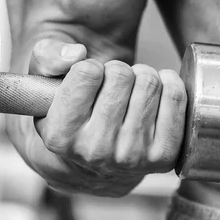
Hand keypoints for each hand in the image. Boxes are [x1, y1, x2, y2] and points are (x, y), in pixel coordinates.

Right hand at [7, 39, 187, 196]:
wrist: (92, 165)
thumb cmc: (69, 115)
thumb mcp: (43, 85)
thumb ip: (47, 57)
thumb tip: (76, 54)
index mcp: (60, 136)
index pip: (87, 72)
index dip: (88, 68)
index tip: (87, 83)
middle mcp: (95, 151)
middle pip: (120, 74)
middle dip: (116, 71)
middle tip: (110, 88)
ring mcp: (131, 157)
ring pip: (149, 82)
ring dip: (140, 78)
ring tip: (129, 95)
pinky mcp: (163, 157)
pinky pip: (175, 97)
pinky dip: (167, 85)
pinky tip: (153, 96)